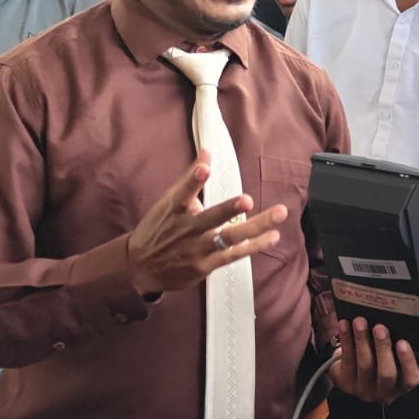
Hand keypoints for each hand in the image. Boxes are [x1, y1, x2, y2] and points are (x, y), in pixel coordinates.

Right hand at [125, 151, 286, 294]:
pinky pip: (234, 255)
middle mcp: (186, 229)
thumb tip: (207, 151)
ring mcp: (197, 248)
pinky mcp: (205, 265)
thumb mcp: (168, 201)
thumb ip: (190, 177)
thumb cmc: (159, 228)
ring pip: (229, 238)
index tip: (204, 170)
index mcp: (175, 209)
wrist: (141, 267)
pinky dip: (254, 246)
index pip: (182, 192)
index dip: (193, 181)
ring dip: (255, 227)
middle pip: (210, 218)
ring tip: (277, 214)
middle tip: (247, 199)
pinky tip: (272, 236)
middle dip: (229, 208)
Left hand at [329, 317, 418, 403]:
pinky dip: (346, 340)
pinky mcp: (346, 383)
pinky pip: (347, 360)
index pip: (411, 378)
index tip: (403, 342)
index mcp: (401, 384)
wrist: (352, 373)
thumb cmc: (377, 361)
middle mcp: (383, 391)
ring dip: (362, 340)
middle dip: (383, 348)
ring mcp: (363, 389)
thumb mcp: (391, 358)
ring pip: (364, 365)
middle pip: (386, 373)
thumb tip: (392, 324)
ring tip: (360, 323)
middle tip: (380, 328)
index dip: (408, 361)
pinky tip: (345, 326)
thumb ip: (395, 348)